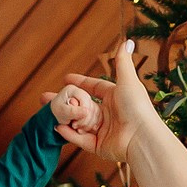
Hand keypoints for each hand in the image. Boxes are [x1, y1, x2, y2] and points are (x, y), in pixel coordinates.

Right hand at [51, 40, 163, 163]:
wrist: (141, 137)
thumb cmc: (137, 107)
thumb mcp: (128, 80)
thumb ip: (122, 62)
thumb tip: (128, 40)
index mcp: (115, 98)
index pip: (94, 88)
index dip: (80, 83)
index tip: (65, 78)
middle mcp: (108, 114)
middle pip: (81, 105)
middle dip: (63, 102)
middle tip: (45, 97)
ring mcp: (102, 130)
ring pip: (78, 122)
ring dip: (63, 116)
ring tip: (47, 111)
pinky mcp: (98, 146)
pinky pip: (80, 138)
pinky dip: (69, 133)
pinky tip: (57, 126)